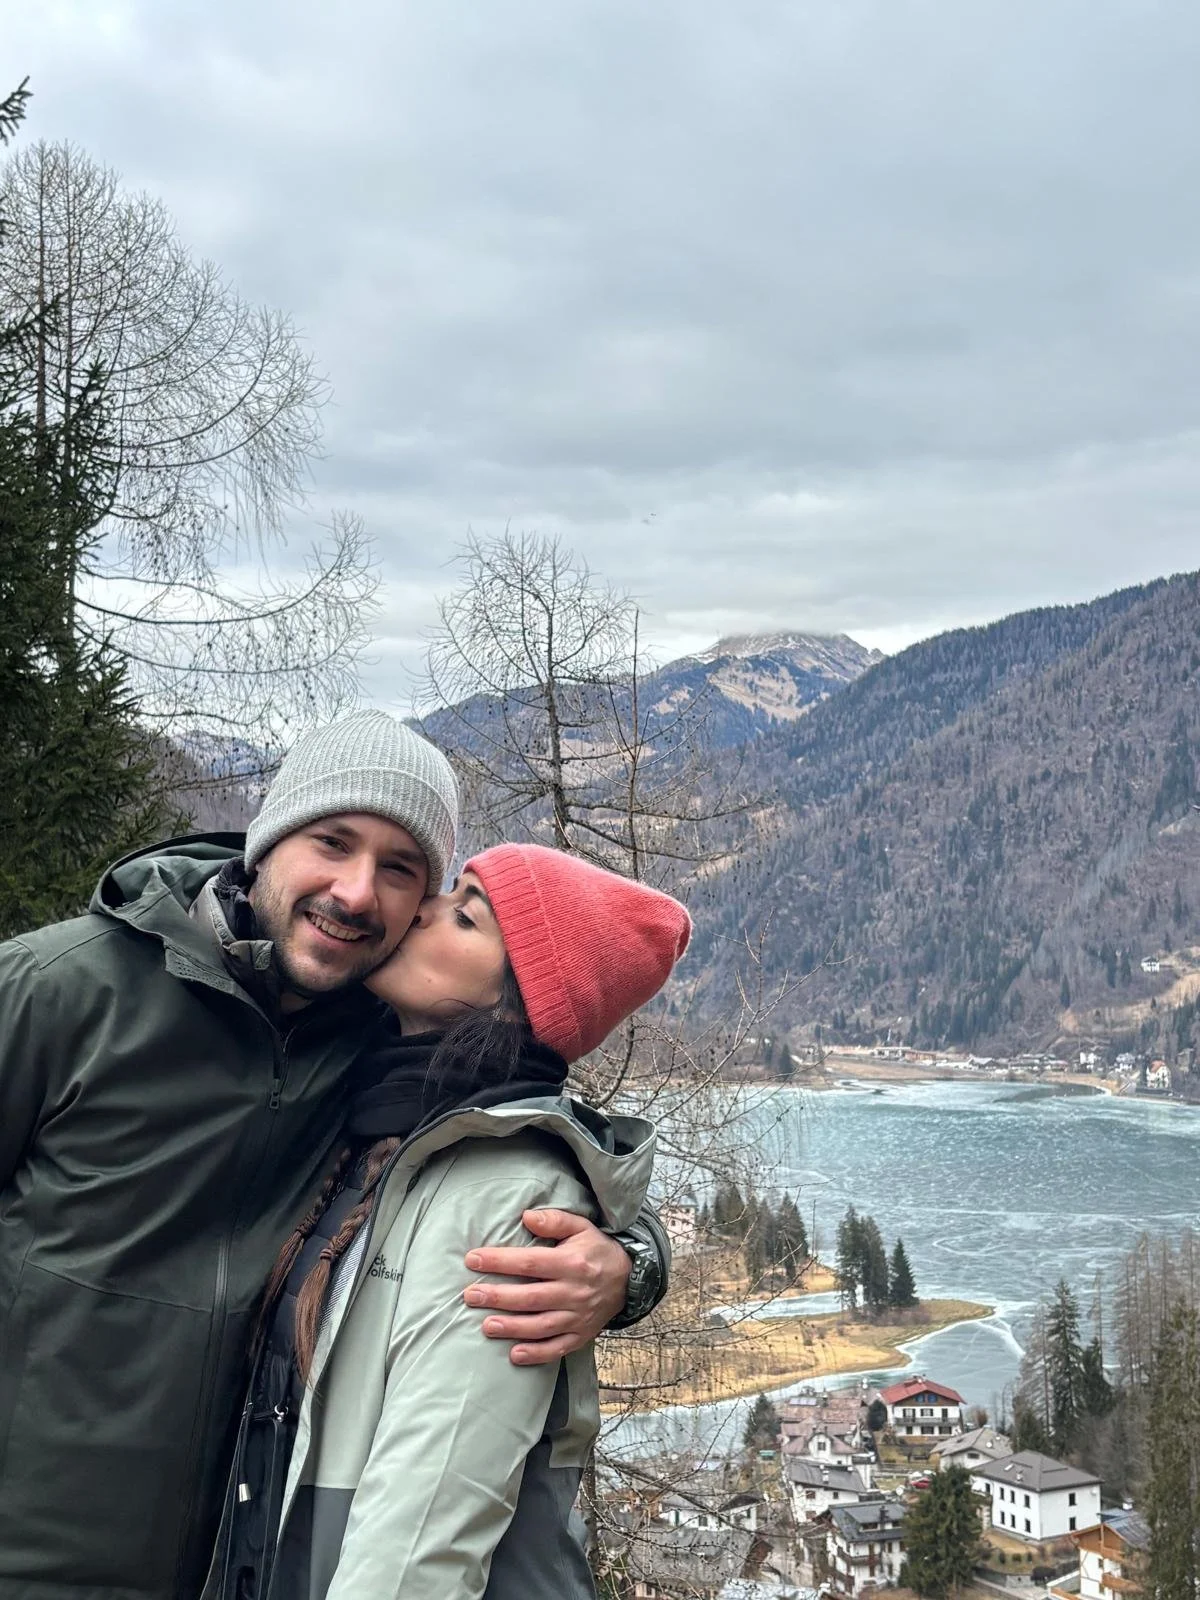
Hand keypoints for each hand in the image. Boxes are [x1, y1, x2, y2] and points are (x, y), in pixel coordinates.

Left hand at [463, 1209, 632, 1364]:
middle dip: (498, 1296)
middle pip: (530, 1297)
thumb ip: (555, 1221)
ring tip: (486, 1326)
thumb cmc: (596, 1250)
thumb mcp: (582, 1227)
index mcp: (572, 1263)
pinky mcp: (581, 1335)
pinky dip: (536, 1354)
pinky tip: (514, 1355)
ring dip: (512, 1328)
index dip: (500, 1261)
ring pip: (541, 1326)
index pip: (530, 1262)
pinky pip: (557, 1348)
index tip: (473, 1259)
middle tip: (470, 1296)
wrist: (629, 1279)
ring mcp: (578, 1317)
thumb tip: (526, 1216)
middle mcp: (575, 1292)